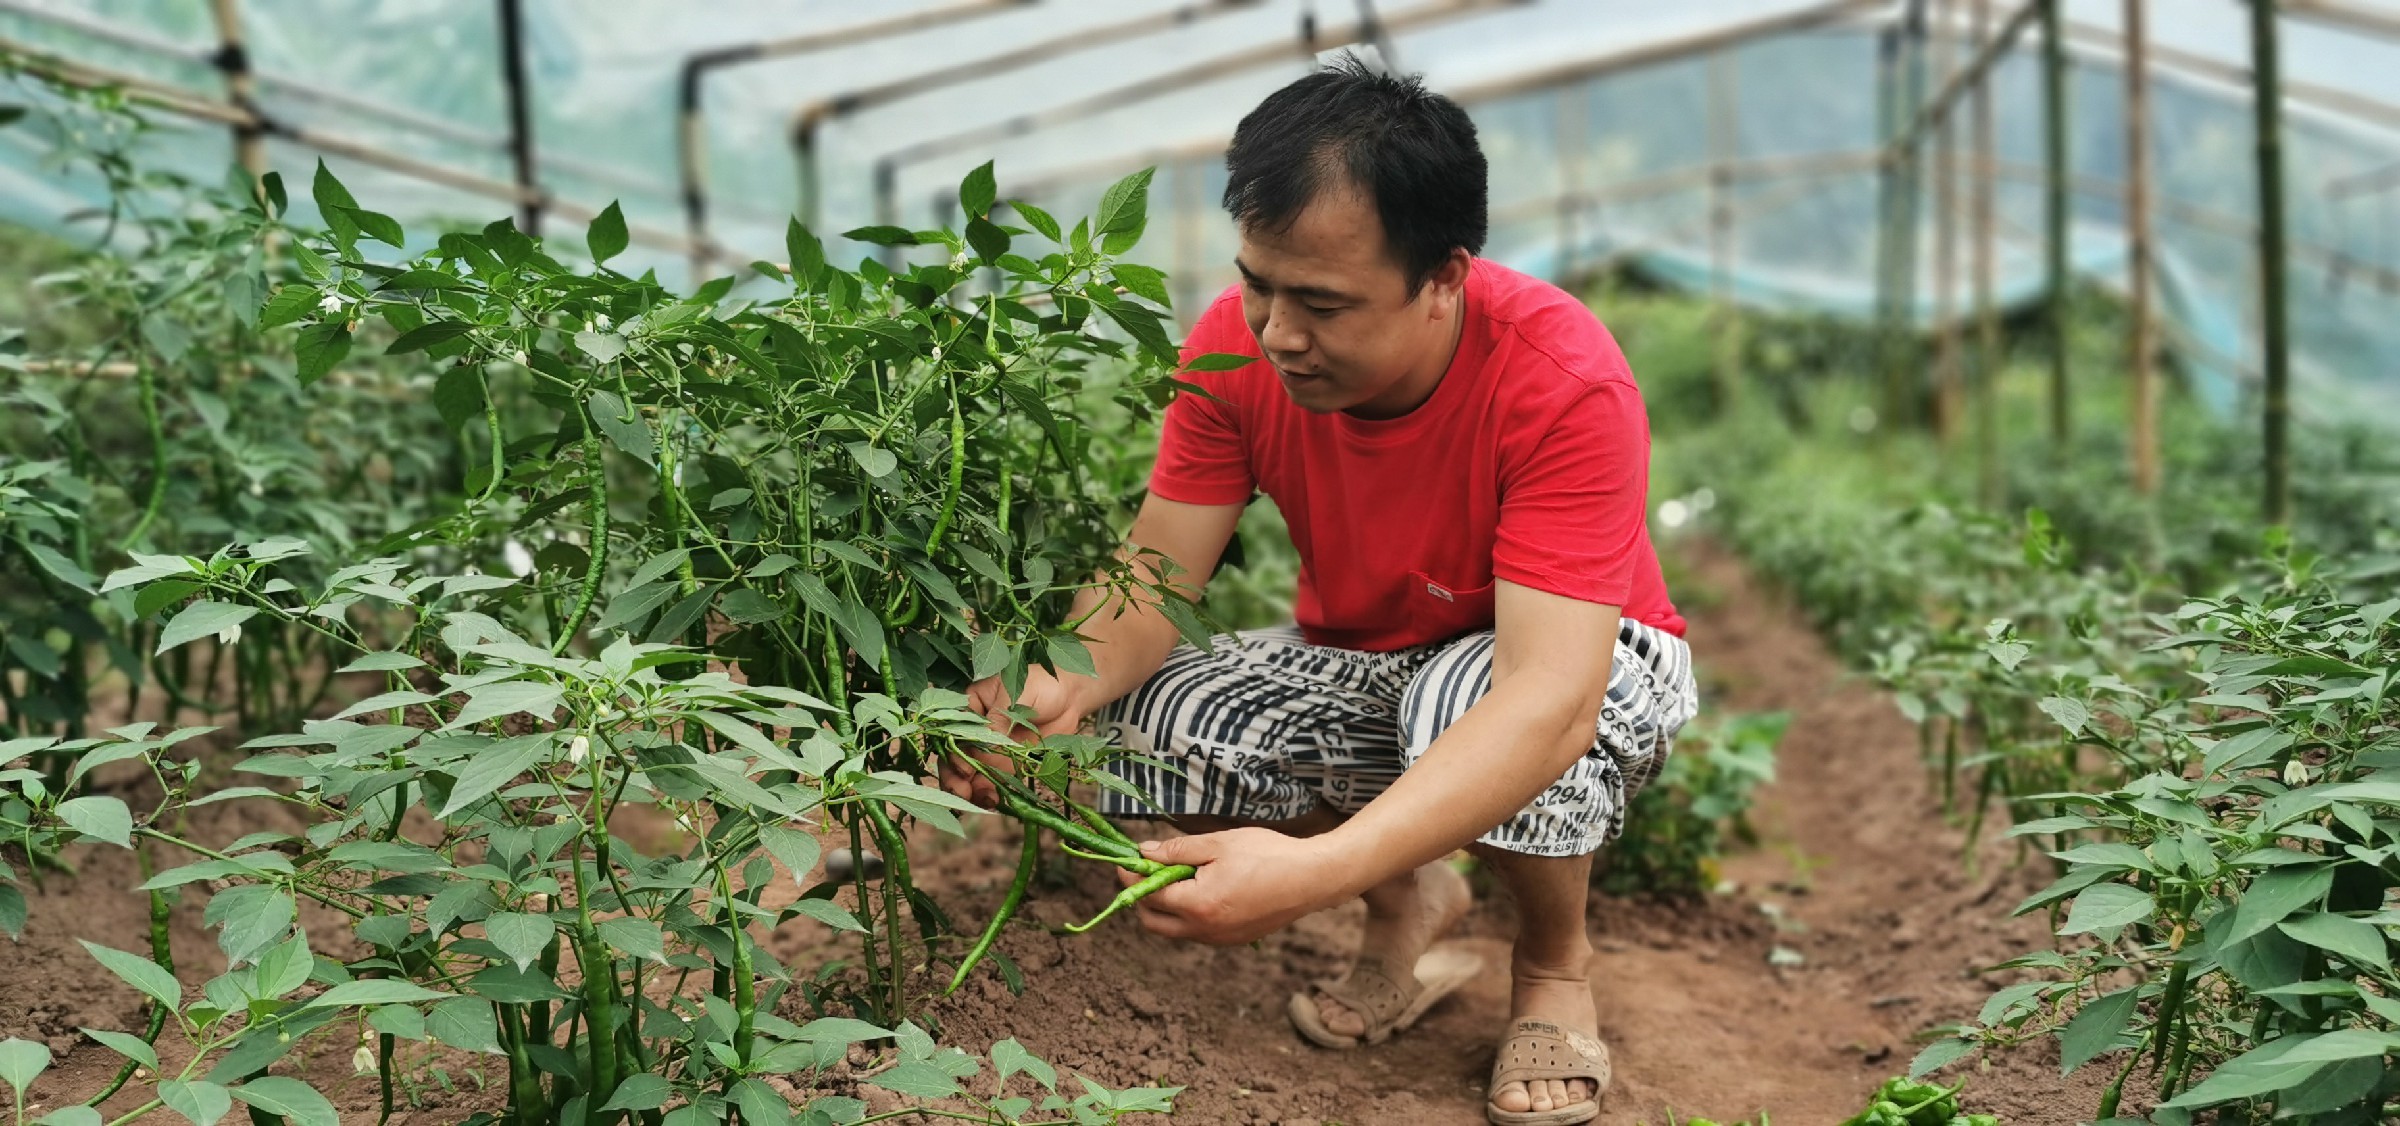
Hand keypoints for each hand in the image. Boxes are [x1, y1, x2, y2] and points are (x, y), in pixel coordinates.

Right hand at [941, 666, 1092, 807]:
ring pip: (974, 771)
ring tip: (980, 801)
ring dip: (973, 789)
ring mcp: (992, 747)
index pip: (953, 732)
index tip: (964, 770)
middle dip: (956, 776)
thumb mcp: (1015, 697)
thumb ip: (998, 723)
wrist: (1071, 694)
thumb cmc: (1041, 683)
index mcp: (971, 706)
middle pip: (957, 755)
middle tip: (964, 793)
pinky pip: (995, 778)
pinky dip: (992, 791)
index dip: (953, 752)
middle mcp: (976, 729)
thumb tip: (985, 753)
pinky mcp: (1009, 761)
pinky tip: (992, 801)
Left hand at [1125, 828, 1350, 944]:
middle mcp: (1204, 931)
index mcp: (1197, 906)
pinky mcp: (1234, 940)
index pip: (1148, 895)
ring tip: (1180, 876)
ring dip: (1166, 907)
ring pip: (1174, 930)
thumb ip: (1177, 850)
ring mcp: (1220, 940)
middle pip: (1153, 922)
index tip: (1127, 860)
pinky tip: (1203, 889)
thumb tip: (1144, 853)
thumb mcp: (1218, 844)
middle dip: (1143, 897)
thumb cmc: (1267, 855)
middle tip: (1151, 870)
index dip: (1132, 876)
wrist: (1312, 878)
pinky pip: (1197, 932)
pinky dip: (1188, 915)